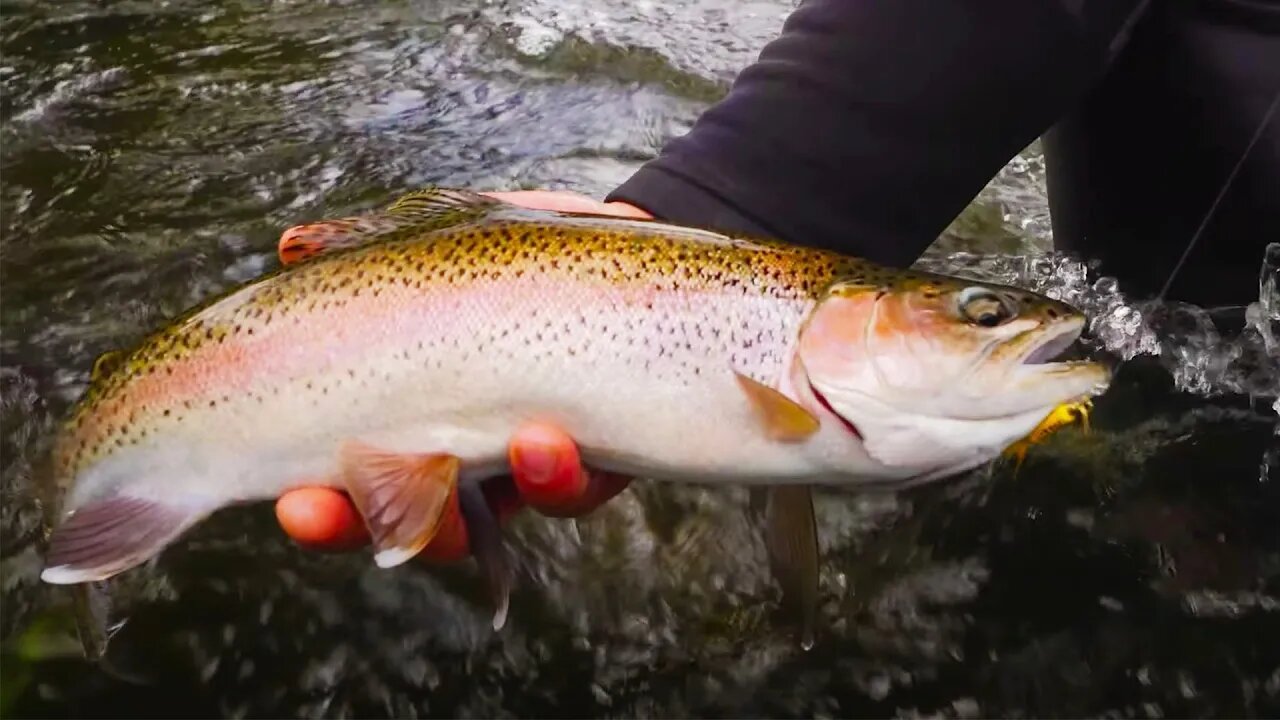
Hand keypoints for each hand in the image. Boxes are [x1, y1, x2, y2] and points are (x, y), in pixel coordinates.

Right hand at [274, 189, 646, 561]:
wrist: (615, 251)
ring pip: (488, 522)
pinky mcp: (596, 460)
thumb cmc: (509, 260)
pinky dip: (556, 477)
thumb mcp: (438, 244)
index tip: (290, 502)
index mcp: (412, 422)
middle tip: (323, 515)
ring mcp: (526, 469)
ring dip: (463, 512)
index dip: (320, 507)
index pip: (354, 482)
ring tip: (450, 467)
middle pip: (403, 523)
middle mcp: (464, 462)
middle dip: (362, 525)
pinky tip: (544, 440)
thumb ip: (369, 251)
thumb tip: (293, 249)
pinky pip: (575, 491)